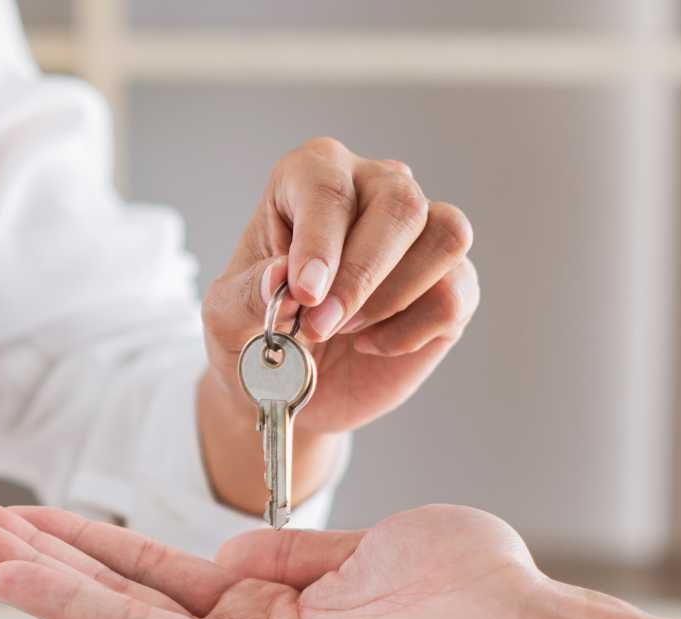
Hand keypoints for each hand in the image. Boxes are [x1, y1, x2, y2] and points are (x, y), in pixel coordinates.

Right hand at [0, 495, 553, 618]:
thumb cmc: (478, 607)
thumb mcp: (365, 555)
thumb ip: (290, 557)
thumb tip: (233, 555)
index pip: (147, 582)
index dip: (79, 545)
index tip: (17, 515)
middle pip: (107, 602)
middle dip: (24, 559)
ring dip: (28, 576)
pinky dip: (76, 602)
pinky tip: (21, 572)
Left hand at [205, 136, 479, 434]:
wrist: (283, 381)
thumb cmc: (251, 333)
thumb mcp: (227, 319)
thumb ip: (248, 294)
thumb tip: (281, 276)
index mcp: (310, 175)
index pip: (328, 188)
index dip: (320, 242)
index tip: (305, 295)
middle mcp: (374, 185)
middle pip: (400, 204)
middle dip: (359, 276)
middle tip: (317, 328)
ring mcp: (419, 230)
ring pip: (443, 237)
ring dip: (389, 297)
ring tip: (343, 330)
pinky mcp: (450, 279)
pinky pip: (454, 291)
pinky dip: (409, 331)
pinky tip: (370, 344)